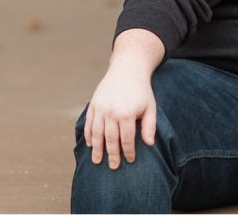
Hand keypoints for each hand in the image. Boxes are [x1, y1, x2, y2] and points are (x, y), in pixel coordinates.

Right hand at [83, 29, 163, 169]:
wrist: (127, 70)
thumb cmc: (141, 91)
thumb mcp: (150, 106)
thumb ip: (149, 126)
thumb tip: (149, 144)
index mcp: (126, 114)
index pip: (126, 139)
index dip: (128, 151)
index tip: (130, 160)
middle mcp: (111, 112)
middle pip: (110, 139)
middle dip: (112, 155)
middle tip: (113, 167)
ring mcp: (100, 109)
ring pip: (96, 134)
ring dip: (96, 149)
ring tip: (97, 161)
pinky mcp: (93, 105)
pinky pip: (88, 123)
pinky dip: (88, 135)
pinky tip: (90, 144)